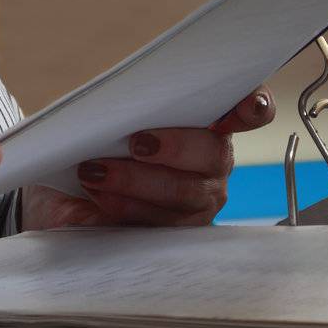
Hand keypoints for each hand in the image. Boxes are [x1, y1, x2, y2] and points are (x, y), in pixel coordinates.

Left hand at [21, 85, 275, 231]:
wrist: (75, 186)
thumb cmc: (105, 139)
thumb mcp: (120, 113)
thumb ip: (136, 99)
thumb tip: (119, 93)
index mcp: (210, 121)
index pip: (250, 109)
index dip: (253, 107)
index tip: (247, 106)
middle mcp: (213, 161)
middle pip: (211, 153)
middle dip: (174, 148)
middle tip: (136, 144)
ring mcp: (199, 201)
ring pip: (182, 193)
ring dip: (136, 183)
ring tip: (94, 173)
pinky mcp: (174, 233)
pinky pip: (155, 225)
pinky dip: (121, 210)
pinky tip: (95, 202)